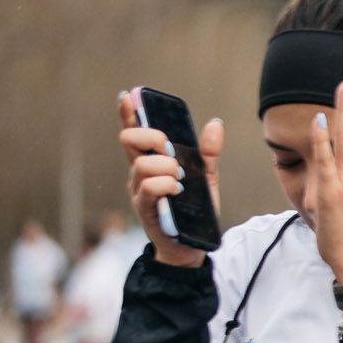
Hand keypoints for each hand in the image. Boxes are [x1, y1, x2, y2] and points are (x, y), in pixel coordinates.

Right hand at [119, 91, 221, 268]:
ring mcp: (138, 190)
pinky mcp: (144, 208)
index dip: (128, 114)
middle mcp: (138, 174)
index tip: (127, 96)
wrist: (191, 245)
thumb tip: (214, 124)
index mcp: (151, 162)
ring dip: (166, 166)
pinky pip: (149, 187)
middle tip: (171, 151)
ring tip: (180, 179)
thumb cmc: (192, 210)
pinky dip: (166, 184)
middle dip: (152, 137)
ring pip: (142, 164)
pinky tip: (177, 189)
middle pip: (129, 140)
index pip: (134, 133)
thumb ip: (207, 153)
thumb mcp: (204, 178)